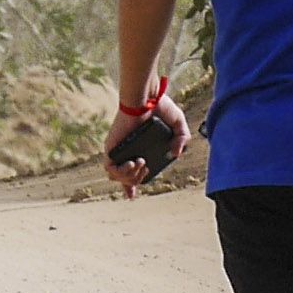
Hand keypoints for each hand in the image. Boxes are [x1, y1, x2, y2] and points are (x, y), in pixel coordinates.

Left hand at [106, 79, 193, 198]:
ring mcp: (118, 150)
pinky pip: (109, 168)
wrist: (147, 96)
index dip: (131, 185)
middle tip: (146, 166)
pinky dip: (121, 172)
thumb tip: (175, 155)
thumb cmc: (160, 106)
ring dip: (130, 177)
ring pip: (115, 177)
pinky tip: (133, 163)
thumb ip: (182, 139)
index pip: (131, 172)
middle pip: (125, 179)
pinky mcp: (111, 147)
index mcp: (140, 149)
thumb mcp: (179, 124)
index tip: (131, 196)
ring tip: (141, 163)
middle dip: (137, 180)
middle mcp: (127, 151)